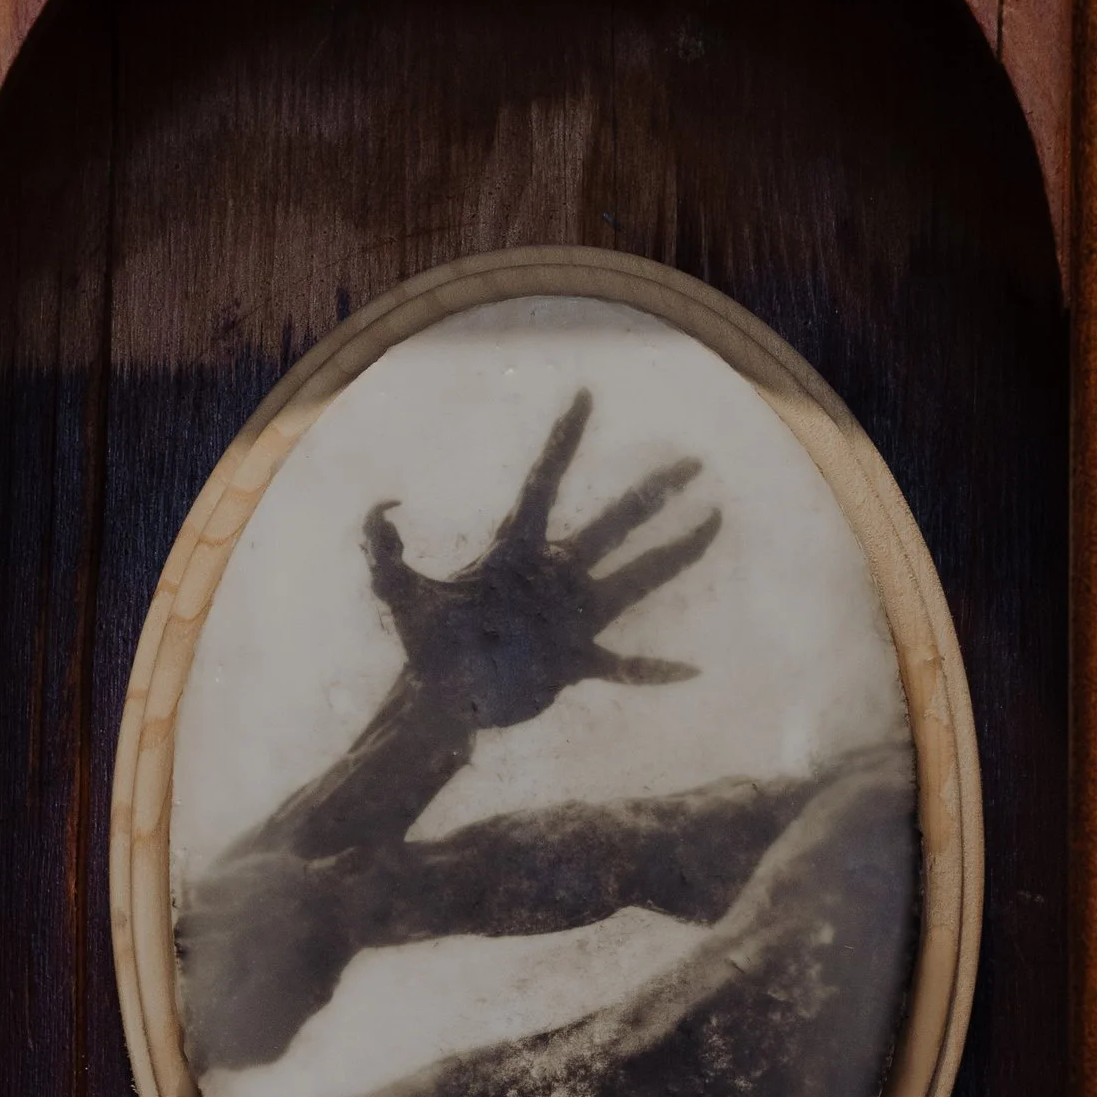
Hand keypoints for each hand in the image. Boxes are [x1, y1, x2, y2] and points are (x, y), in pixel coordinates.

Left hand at [360, 390, 718, 738]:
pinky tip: (690, 670)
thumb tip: (386, 505)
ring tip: (713, 521)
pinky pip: (624, 666)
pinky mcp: (576, 662)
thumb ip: (383, 549)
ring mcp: (570, 617)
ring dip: (675, 553)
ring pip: (636, 578)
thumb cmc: (421, 646)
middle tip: (691, 463)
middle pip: (612, 524)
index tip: (585, 394)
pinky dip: (655, 670)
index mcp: (515, 551)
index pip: (545, 481)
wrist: (440, 702)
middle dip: (651, 493)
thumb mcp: (397, 594)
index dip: (564, 438)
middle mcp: (553, 576)